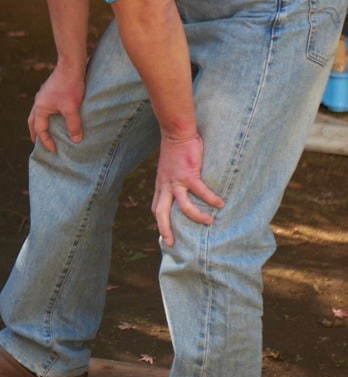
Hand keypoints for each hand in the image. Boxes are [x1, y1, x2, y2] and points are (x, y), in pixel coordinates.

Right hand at [28, 64, 85, 150]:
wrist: (71, 65)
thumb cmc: (70, 86)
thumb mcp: (72, 108)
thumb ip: (73, 125)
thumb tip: (76, 140)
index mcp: (40, 108)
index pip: (40, 129)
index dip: (46, 141)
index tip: (54, 150)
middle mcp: (38, 102)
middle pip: (33, 121)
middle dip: (35, 133)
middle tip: (37, 143)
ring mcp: (43, 96)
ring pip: (37, 114)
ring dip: (39, 123)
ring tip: (45, 131)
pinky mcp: (50, 91)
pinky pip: (44, 107)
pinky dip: (46, 115)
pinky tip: (55, 115)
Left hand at [151, 132, 223, 246]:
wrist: (176, 133)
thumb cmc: (175, 150)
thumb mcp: (169, 168)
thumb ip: (173, 179)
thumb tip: (183, 187)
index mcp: (161, 185)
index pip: (156, 207)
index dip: (160, 221)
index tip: (164, 234)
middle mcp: (165, 186)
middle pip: (160, 213)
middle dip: (165, 229)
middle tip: (171, 243)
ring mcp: (176, 181)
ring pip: (183, 206)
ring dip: (196, 216)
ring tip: (209, 221)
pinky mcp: (188, 174)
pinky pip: (201, 191)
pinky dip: (211, 199)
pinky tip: (220, 204)